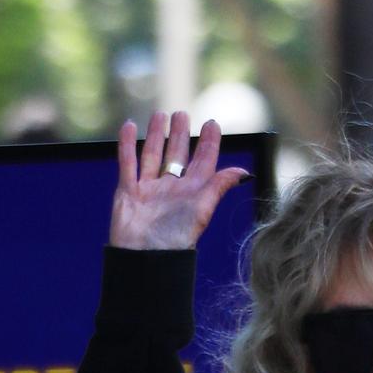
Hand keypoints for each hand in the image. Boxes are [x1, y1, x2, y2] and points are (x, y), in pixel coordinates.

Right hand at [109, 111, 250, 251]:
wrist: (146, 257)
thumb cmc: (177, 238)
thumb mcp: (203, 209)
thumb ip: (219, 186)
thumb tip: (244, 173)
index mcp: (192, 193)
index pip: (204, 162)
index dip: (209, 143)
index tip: (213, 123)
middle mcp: (171, 190)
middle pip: (177, 156)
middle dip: (180, 135)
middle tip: (182, 114)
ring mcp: (149, 190)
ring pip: (152, 156)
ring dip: (156, 135)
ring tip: (160, 115)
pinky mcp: (128, 193)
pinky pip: (128, 164)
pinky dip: (127, 145)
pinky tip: (129, 126)